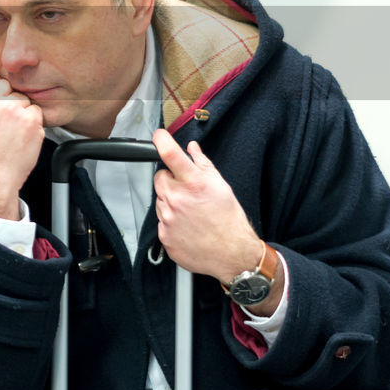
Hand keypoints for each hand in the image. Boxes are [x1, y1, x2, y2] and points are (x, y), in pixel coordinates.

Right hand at [0, 65, 44, 219]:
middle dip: (6, 100)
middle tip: (0, 124)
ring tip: (9, 133)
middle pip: (6, 84)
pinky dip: (32, 124)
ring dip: (20, 112)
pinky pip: (35, 112)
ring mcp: (10, 108)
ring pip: (22, 98)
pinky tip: (19, 138)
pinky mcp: (29, 119)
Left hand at [152, 128, 261, 283]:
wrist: (232, 253)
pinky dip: (171, 221)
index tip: (158, 136)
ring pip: (159, 200)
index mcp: (194, 183)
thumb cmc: (228, 220)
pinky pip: (161, 221)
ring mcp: (168, 219)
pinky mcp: (164, 235)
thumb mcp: (221, 185)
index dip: (161, 141)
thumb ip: (202, 163)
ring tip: (190, 212)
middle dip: (171, 180)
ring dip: (170, 202)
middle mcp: (177, 199)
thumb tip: (192, 148)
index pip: (170, 154)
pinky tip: (187, 225)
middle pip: (159, 178)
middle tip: (187, 190)